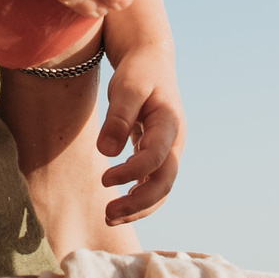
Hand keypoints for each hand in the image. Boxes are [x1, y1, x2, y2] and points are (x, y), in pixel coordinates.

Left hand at [96, 43, 183, 224]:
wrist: (150, 60)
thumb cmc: (138, 71)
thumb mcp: (127, 86)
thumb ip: (118, 118)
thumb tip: (107, 152)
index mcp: (170, 124)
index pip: (155, 158)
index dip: (131, 173)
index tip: (104, 180)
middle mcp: (174, 141)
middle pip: (164, 182)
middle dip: (138, 203)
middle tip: (108, 214)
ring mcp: (168, 149)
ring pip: (160, 187)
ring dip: (138, 207)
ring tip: (109, 217)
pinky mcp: (158, 152)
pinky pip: (153, 182)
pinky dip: (139, 197)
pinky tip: (120, 207)